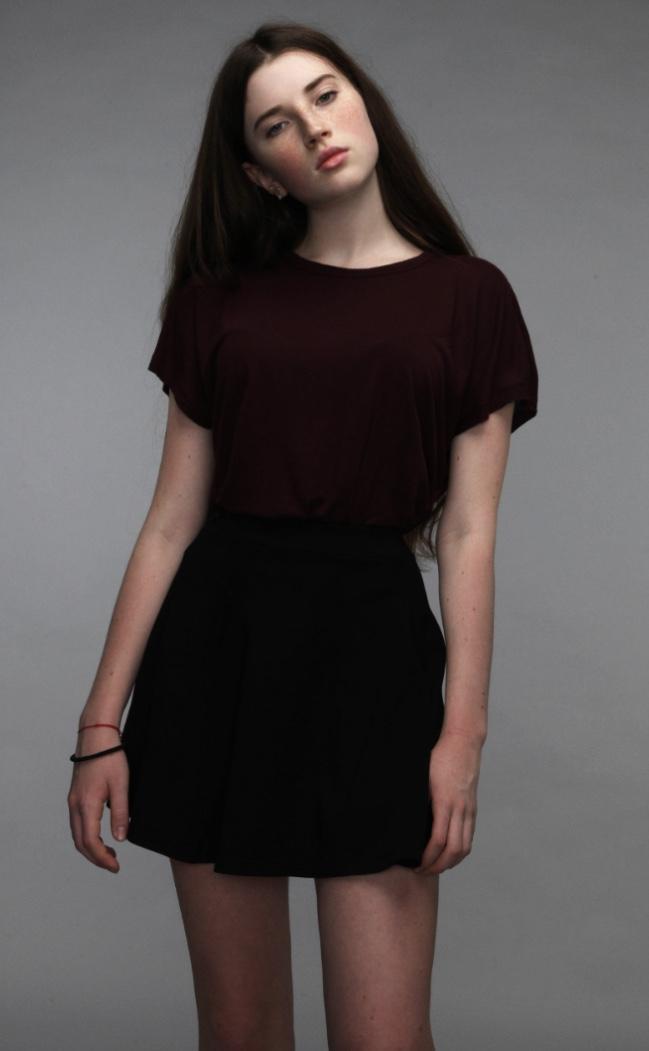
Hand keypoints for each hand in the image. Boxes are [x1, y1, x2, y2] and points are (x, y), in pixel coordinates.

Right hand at [67, 727, 129, 872]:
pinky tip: (100, 834)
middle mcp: (75, 805)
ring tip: (109, 852)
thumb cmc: (111, 756)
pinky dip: (87, 835)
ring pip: (77, 833)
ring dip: (90, 847)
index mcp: (87, 805)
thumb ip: (121, 813)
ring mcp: (73, 800)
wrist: (97, 735)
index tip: (115, 866)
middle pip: (80, 842)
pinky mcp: (75, 795)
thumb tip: (120, 838)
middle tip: (113, 864)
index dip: (102, 858)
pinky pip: (77, 822)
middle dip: (95, 857)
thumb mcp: (121, 785)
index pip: (90, 842)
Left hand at [414, 730, 481, 875]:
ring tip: (435, 867)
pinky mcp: (473, 807)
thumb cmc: (439, 755)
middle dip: (438, 866)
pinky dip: (460, 851)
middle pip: (454, 849)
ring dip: (451, 862)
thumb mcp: (422, 776)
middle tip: (423, 872)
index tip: (416, 865)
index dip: (428, 857)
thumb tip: (406, 821)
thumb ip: (418, 799)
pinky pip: (469, 836)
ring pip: (465, 846)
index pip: (438, 840)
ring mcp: (469, 808)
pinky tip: (449, 853)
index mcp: (444, 801)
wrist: (463, 741)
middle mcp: (460, 808)